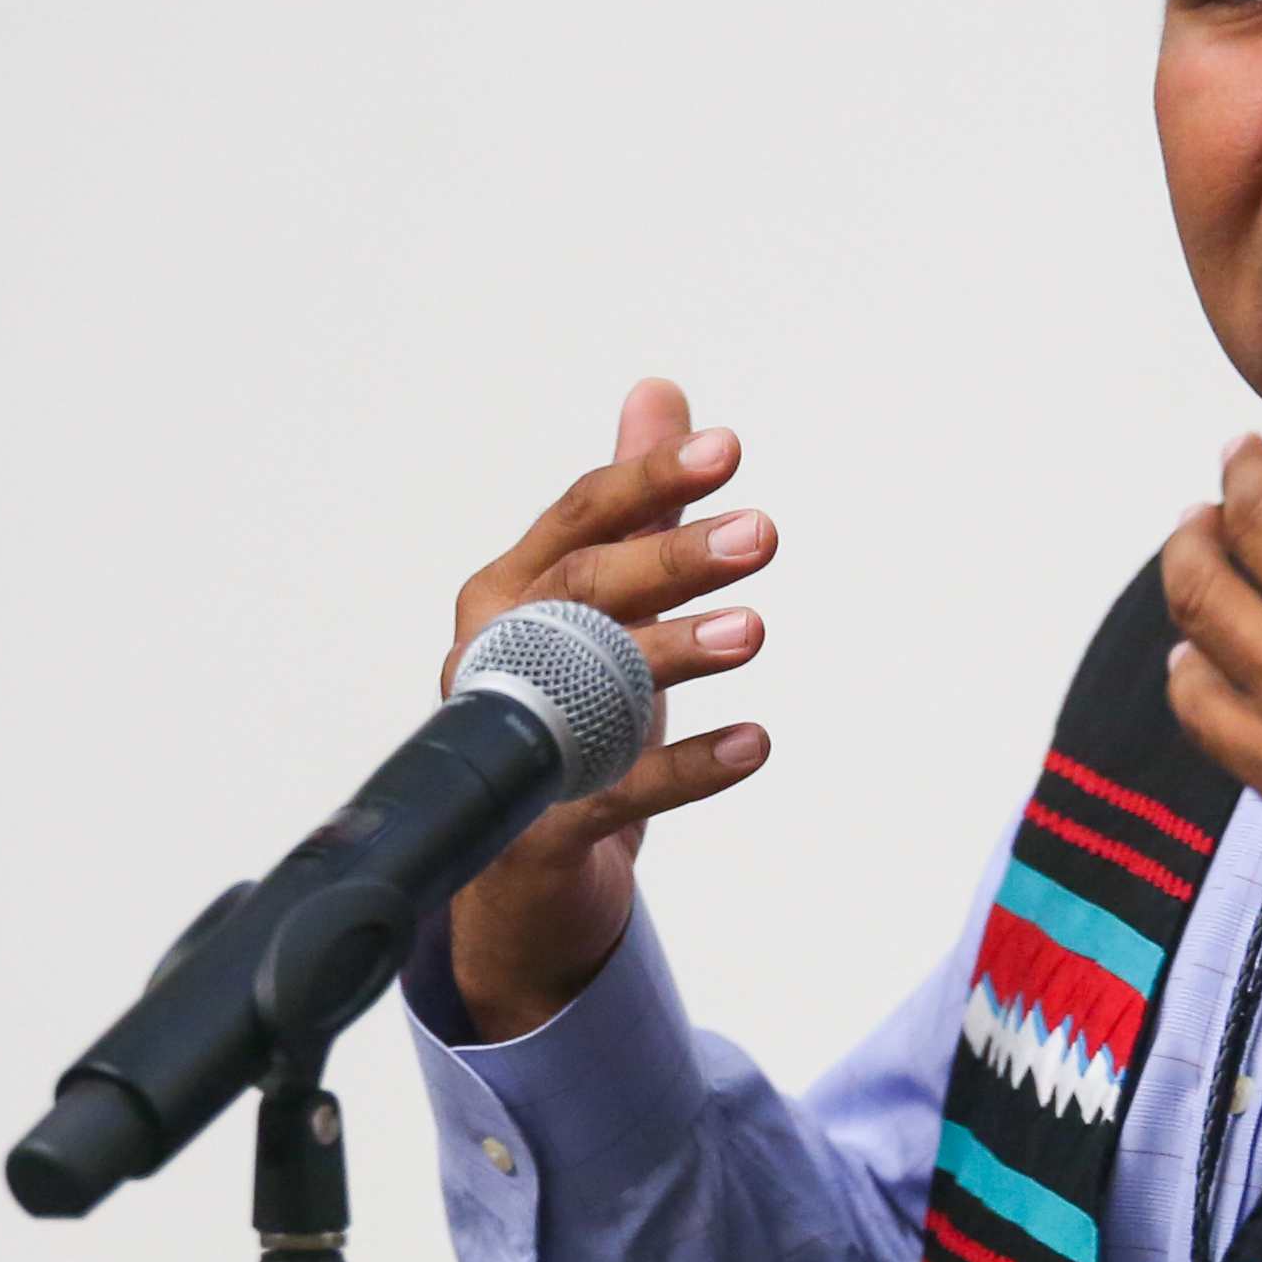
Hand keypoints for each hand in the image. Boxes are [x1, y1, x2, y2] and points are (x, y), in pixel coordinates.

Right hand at [440, 378, 784, 1038]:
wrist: (522, 869)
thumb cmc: (566, 713)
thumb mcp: (603, 604)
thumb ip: (633, 505)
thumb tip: (661, 392)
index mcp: (507, 592)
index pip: (579, 517)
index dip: (649, 480)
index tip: (726, 450)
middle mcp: (497, 656)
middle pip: (584, 590)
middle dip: (674, 558)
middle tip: (763, 535)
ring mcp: (514, 740)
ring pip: (594, 684)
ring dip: (677, 651)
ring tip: (755, 630)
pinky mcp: (540, 825)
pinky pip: (620, 791)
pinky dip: (689, 768)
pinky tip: (755, 744)